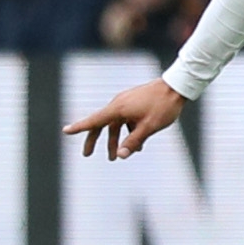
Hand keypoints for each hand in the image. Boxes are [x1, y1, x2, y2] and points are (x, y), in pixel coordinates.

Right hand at [64, 78, 187, 158]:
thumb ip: (134, 141)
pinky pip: (126, 120)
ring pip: (115, 124)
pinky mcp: (135, 103)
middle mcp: (119, 104)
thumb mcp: (149, 127)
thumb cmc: (163, 106)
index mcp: (119, 108)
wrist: (177, 87)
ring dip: (114, 140)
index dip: (79, 127)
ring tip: (114, 157)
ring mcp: (127, 103)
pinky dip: (127, 132)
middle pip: (101, 123)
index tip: (65, 131)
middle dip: (94, 140)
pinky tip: (137, 145)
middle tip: (87, 154)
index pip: (94, 120)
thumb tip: (121, 155)